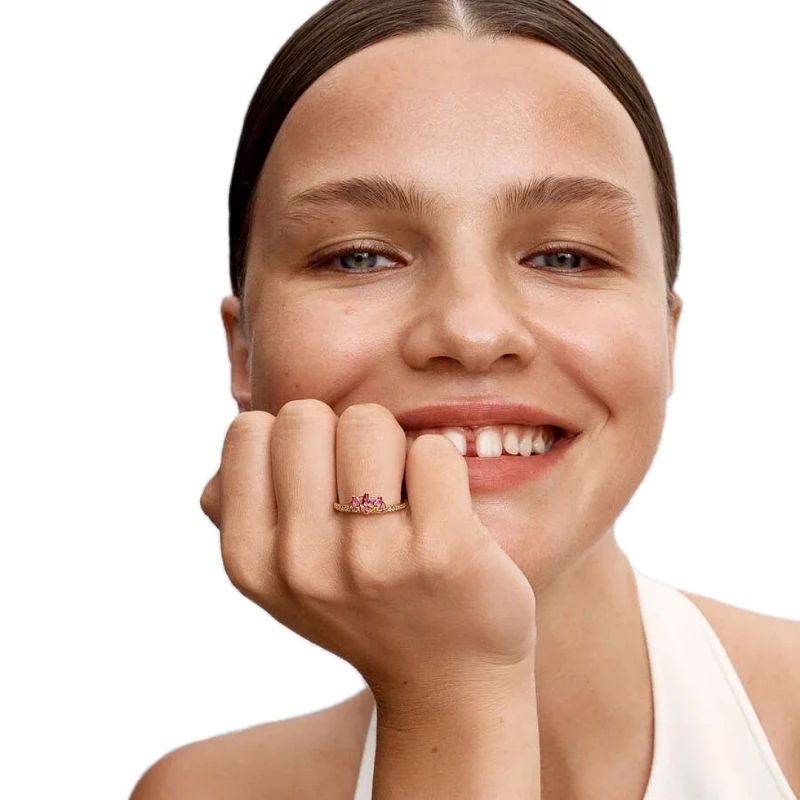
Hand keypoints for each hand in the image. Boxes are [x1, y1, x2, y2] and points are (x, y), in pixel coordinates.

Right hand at [200, 400, 537, 708]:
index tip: (322, 482)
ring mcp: (369, 558)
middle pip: (304, 417)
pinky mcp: (441, 550)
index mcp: (249, 560)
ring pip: (368, 424)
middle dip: (340, 437)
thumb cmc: (366, 603)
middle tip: (368, 487)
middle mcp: (299, 562)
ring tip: (405, 501)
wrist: (449, 680)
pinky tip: (446, 512)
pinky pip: (432, 450)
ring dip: (394, 448)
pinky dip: (443, 468)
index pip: (247, 430)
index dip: (292, 443)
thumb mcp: (281, 574)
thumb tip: (245, 428)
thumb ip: (245, 505)